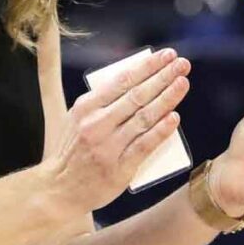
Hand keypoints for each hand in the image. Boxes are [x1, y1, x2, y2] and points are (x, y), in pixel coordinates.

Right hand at [48, 49, 189, 214]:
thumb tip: (137, 80)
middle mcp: (97, 124)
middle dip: (162, 77)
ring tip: (183, 83)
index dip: (147, 66)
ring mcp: (108, 147)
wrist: (60, 189)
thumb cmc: (74, 149)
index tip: (166, 55)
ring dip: (167, 98)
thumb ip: (102, 101)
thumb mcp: (78, 118)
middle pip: (137, 96)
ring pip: (143, 118)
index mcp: (86, 107)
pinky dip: (160, 131)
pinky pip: (144, 145)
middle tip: (182, 64)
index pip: (122, 80)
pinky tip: (174, 118)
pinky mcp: (119, 168)